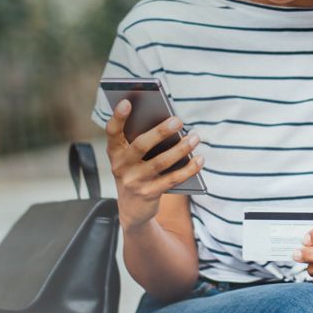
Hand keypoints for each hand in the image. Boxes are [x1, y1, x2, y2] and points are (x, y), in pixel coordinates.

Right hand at [104, 99, 205, 230]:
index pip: (112, 132)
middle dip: (160, 131)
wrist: (132, 210)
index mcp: (115, 153)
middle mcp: (121, 167)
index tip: (126, 102)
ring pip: (160, 162)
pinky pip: (172, 179)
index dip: (118, 117)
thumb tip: (170, 125)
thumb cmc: (135, 174)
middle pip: (141, 145)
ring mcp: (135, 181)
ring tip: (195, 137)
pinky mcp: (149, 194)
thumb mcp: (130, 160)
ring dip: (180, 148)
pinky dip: (188, 168)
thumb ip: (142, 142)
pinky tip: (200, 159)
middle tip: (177, 120)